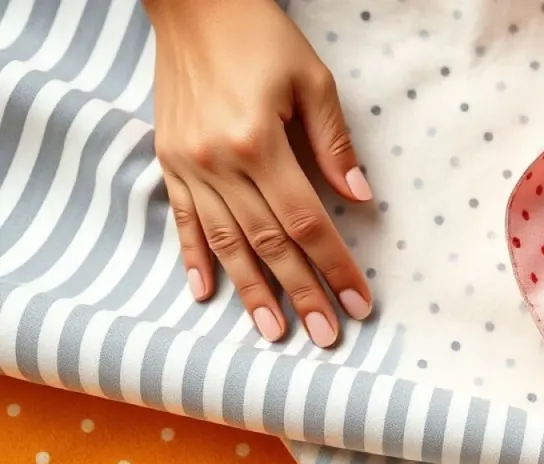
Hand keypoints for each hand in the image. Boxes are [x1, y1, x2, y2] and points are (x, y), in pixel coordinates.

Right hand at [146, 0, 372, 346]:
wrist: (194, 5)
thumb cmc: (261, 37)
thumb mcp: (312, 81)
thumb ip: (334, 143)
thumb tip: (358, 197)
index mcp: (259, 142)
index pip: (307, 222)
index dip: (334, 266)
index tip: (356, 303)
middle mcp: (219, 162)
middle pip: (268, 243)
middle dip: (301, 293)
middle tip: (324, 336)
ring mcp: (189, 165)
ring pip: (226, 243)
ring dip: (251, 291)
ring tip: (274, 330)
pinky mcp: (169, 161)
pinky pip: (184, 220)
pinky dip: (195, 258)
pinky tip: (205, 294)